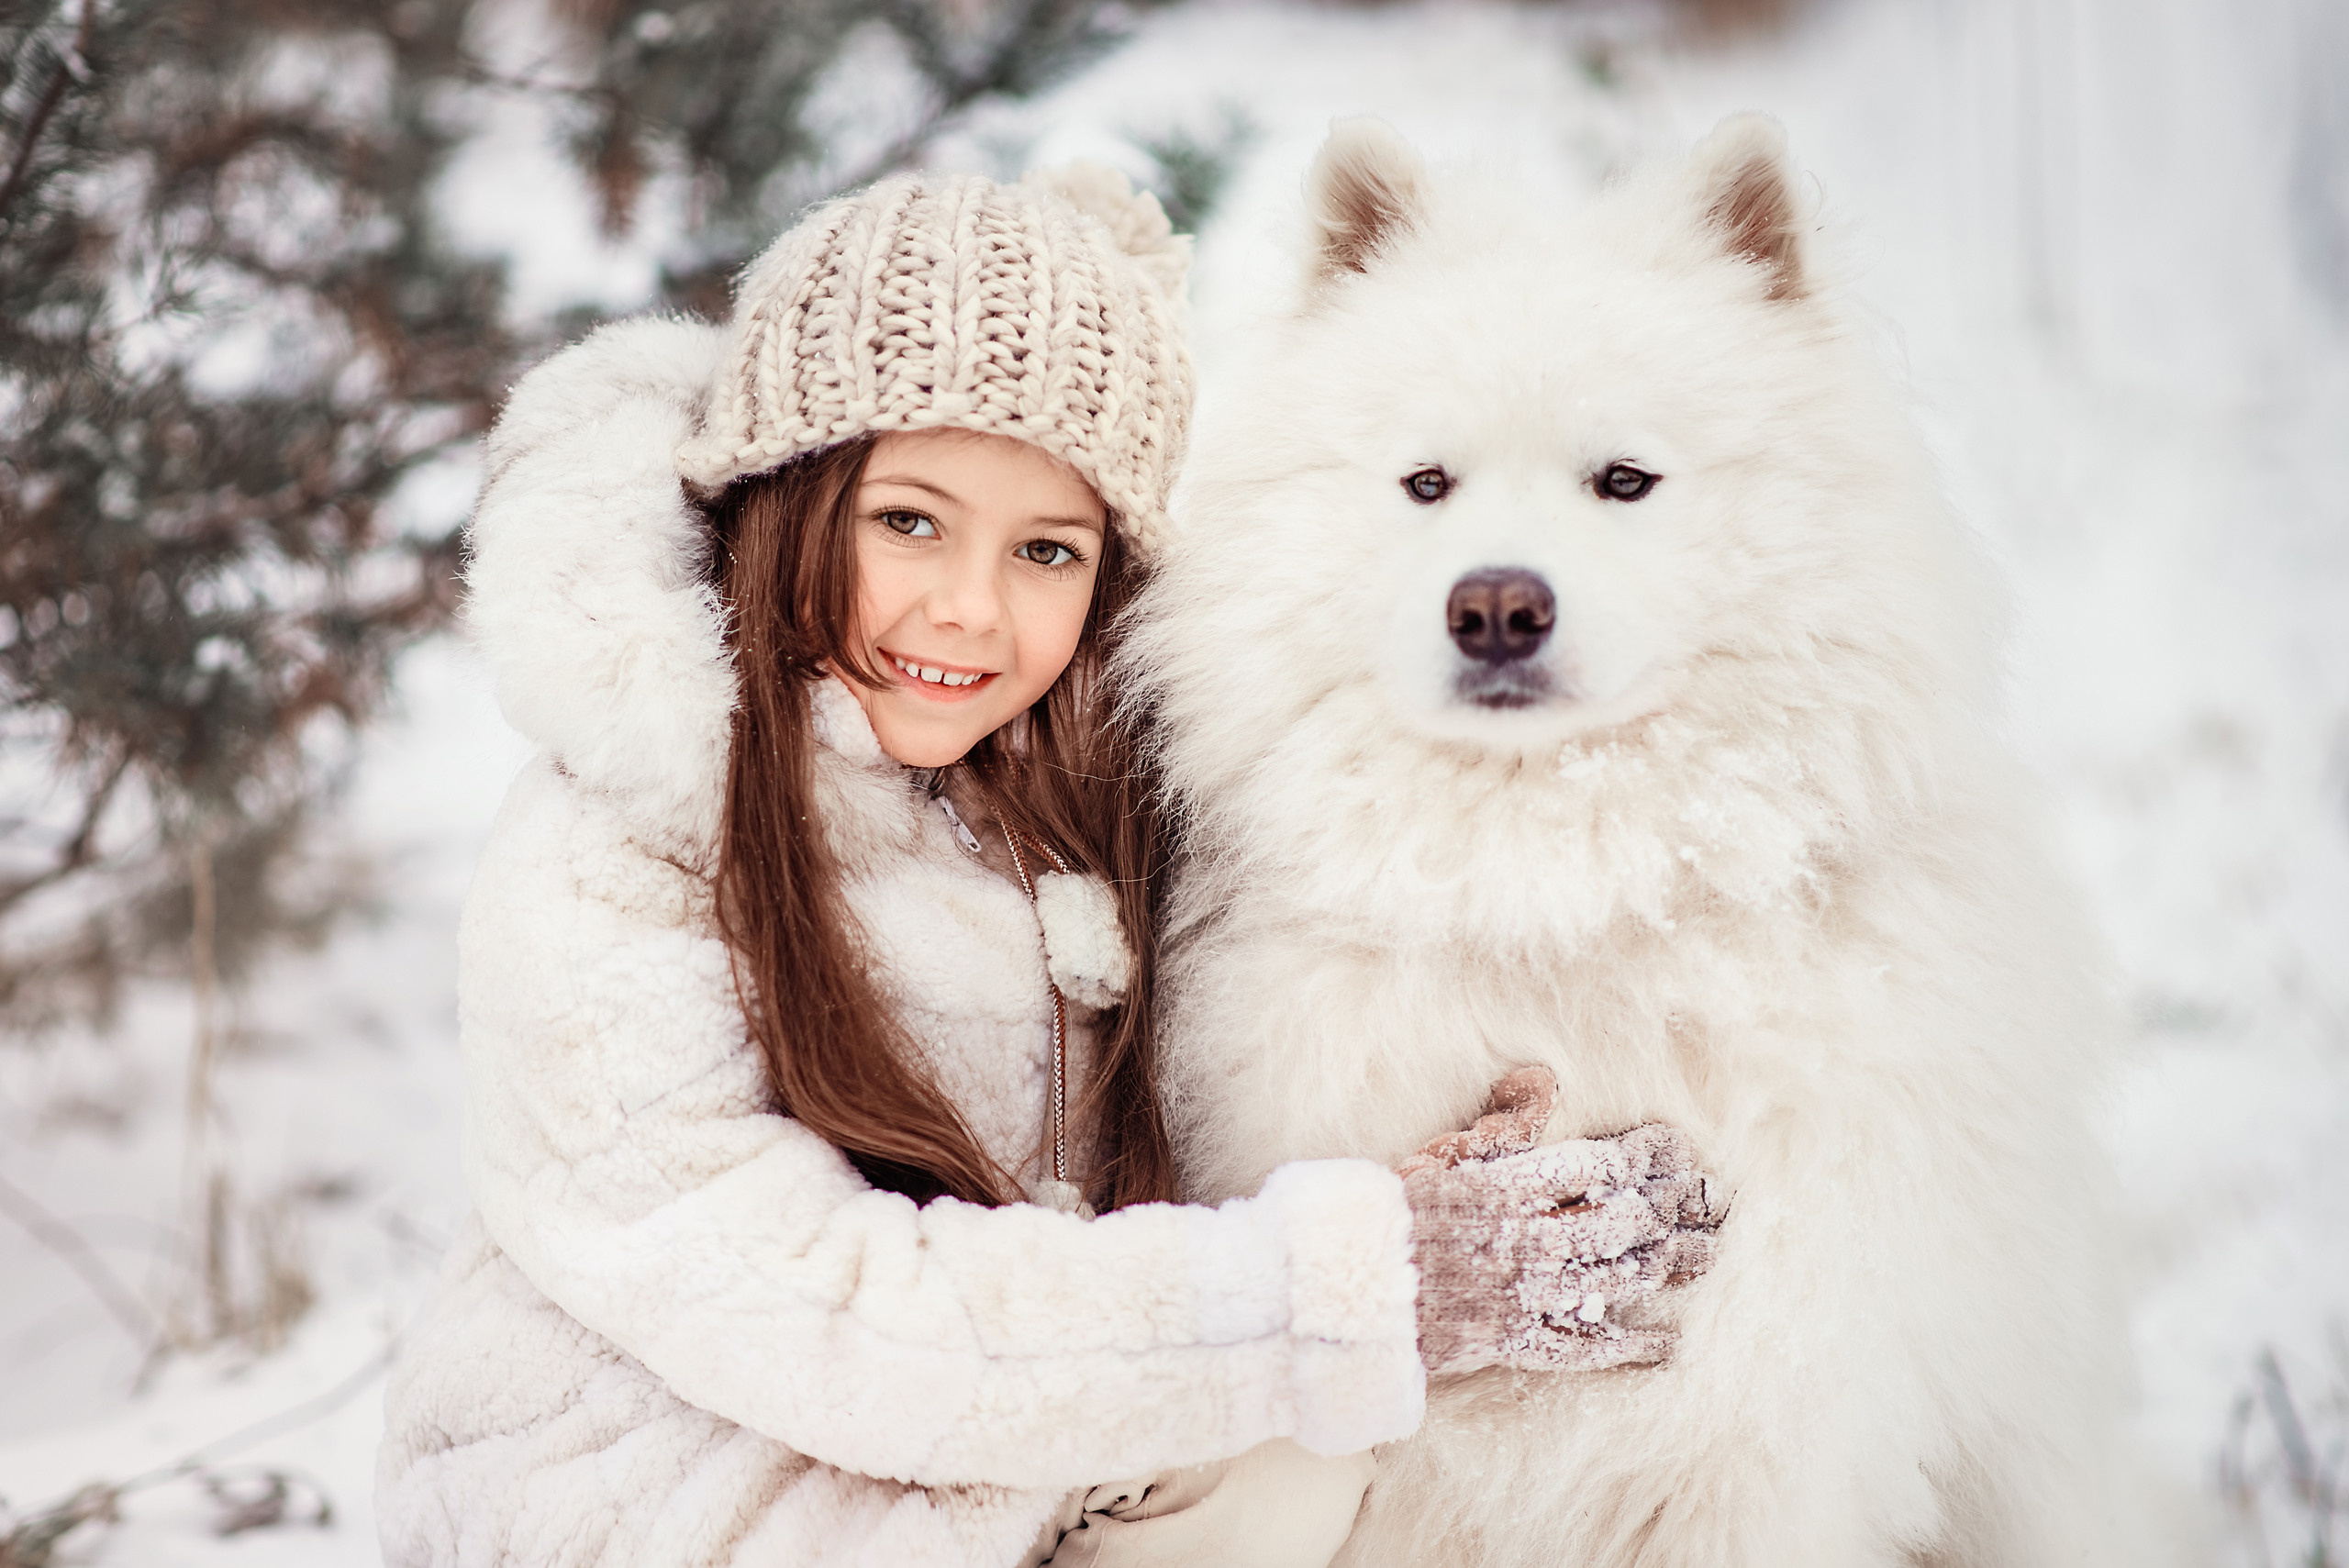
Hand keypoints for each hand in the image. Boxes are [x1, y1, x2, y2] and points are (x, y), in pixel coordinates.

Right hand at [1402, 1067, 1726, 1375]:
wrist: (1350, 1289)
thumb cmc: (1395, 1215)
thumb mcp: (1446, 1155)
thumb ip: (1504, 1124)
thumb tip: (1545, 1079)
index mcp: (1511, 1188)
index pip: (1599, 1166)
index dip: (1645, 1154)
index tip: (1676, 1144)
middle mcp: (1529, 1241)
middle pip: (1622, 1222)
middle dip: (1670, 1209)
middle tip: (1707, 1199)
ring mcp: (1527, 1295)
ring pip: (1615, 1279)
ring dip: (1667, 1266)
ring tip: (1705, 1254)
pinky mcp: (1517, 1341)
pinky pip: (1585, 1347)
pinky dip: (1629, 1346)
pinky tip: (1666, 1343)